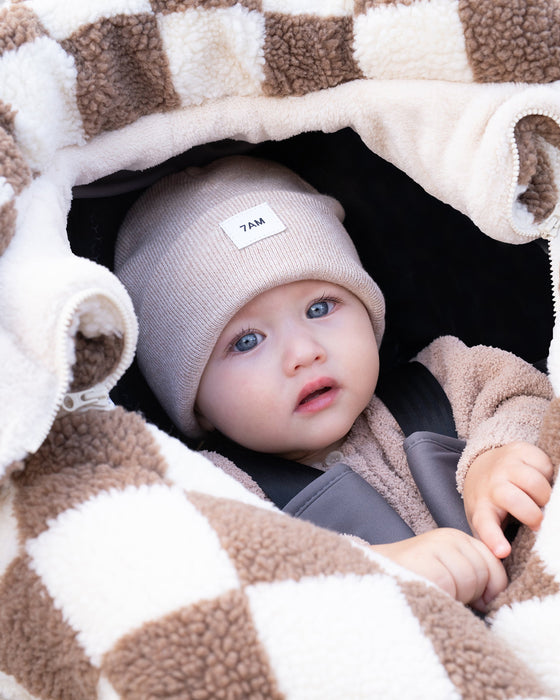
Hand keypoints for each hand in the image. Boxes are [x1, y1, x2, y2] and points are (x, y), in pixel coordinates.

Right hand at [375, 528, 506, 611]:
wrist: (372, 578)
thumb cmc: (414, 581)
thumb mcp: (446, 568)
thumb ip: (471, 570)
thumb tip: (498, 592)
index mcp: (455, 537)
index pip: (493, 560)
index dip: (491, 585)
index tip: (476, 598)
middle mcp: (448, 537)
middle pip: (486, 571)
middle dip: (475, 592)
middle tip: (451, 595)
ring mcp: (436, 548)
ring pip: (473, 580)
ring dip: (459, 596)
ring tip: (437, 592)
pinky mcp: (428, 565)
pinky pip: (456, 588)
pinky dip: (448, 598)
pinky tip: (431, 593)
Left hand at [463, 442, 552, 558]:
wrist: (483, 467)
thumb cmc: (491, 503)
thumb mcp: (488, 522)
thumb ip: (496, 541)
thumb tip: (504, 568)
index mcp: (482, 510)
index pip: (486, 527)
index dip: (494, 540)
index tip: (503, 552)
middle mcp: (492, 487)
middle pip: (518, 502)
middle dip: (533, 515)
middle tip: (537, 520)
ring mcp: (505, 466)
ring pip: (535, 483)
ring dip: (544, 495)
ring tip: (540, 499)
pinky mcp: (519, 450)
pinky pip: (544, 465)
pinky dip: (548, 474)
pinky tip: (541, 478)